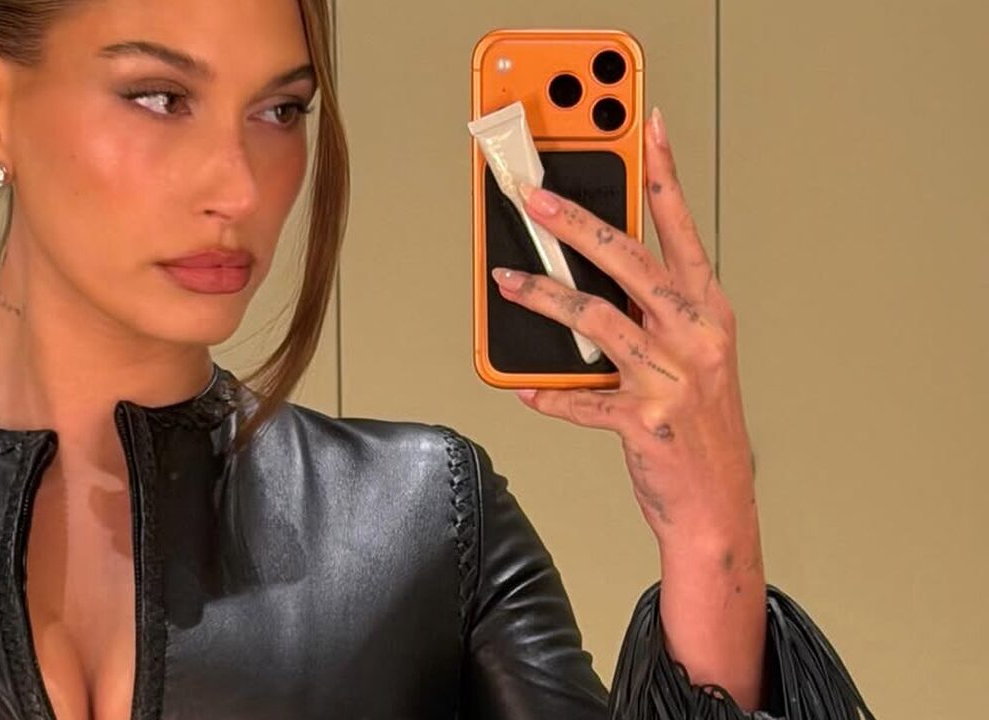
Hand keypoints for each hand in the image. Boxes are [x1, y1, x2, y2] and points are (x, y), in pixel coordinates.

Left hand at [491, 108, 755, 543]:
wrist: (717, 505)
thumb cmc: (699, 424)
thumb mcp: (692, 356)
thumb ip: (651, 313)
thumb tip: (586, 278)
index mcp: (708, 311)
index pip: (681, 228)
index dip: (663, 174)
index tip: (647, 128)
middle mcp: (695, 336)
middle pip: (629, 261)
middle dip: (576, 224)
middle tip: (535, 197)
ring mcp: (673, 378)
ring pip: (596, 320)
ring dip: (543, 298)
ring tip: (505, 281)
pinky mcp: (646, 421)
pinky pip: (582, 399)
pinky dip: (549, 395)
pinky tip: (524, 389)